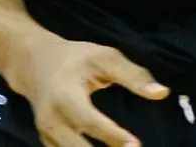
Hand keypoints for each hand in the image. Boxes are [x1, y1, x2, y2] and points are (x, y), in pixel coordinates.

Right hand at [7, 31, 169, 146]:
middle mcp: (51, 119)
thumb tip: (162, 93)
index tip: (136, 145)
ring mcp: (47, 134)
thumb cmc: (75, 59)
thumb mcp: (103, 57)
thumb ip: (133, 75)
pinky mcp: (48, 143)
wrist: (34, 63)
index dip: (112, 136)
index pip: (88, 120)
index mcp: (64, 95)